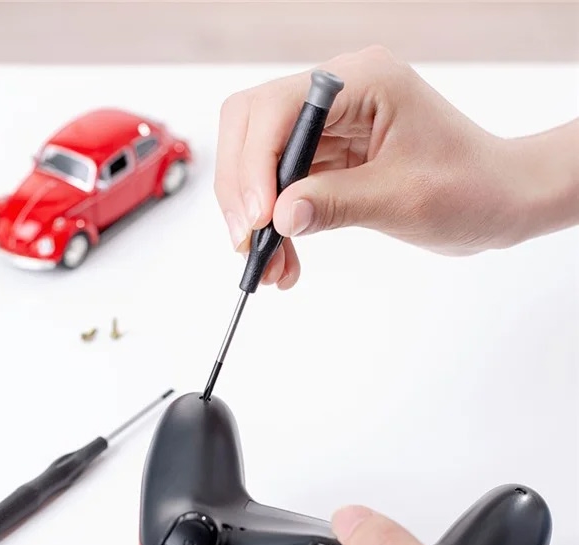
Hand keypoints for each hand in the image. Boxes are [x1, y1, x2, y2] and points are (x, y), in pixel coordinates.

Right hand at [214, 45, 578, 288]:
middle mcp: (337, 96)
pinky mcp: (326, 158)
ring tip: (269, 266)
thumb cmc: (471, 187)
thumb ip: (336, 203)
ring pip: (259, 163)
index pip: (276, 108)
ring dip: (254, 217)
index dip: (254, 164)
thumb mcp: (403, 198)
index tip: (258, 220)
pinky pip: (280, 189)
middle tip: (248, 243)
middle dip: (242, 189)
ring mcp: (328, 127)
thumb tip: (278, 218)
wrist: (498, 201)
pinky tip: (284, 260)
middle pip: (251, 127)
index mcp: (362, 83)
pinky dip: (274, 226)